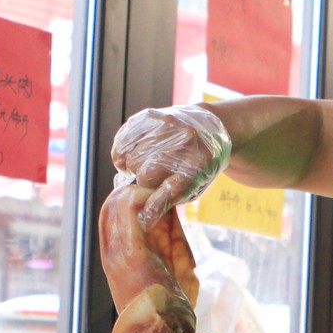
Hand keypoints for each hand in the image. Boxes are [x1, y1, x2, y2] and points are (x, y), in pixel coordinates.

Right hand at [110, 104, 231, 227]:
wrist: (210, 127)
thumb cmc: (199, 165)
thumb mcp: (197, 185)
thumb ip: (172, 198)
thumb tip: (144, 215)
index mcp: (200, 163)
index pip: (172, 188)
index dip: (155, 204)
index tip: (144, 217)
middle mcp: (183, 141)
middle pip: (146, 175)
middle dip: (146, 183)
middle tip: (152, 179)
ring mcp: (166, 125)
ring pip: (131, 160)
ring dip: (134, 168)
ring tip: (144, 165)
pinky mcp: (150, 116)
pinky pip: (122, 142)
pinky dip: (122, 154)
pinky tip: (130, 157)